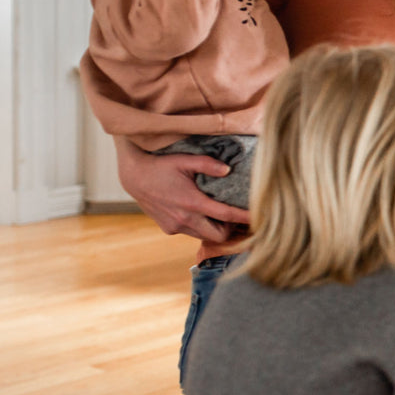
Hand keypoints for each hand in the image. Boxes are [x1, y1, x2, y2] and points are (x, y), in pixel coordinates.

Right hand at [115, 138, 249, 242]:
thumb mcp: (185, 159)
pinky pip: (191, 232)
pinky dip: (199, 226)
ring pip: (204, 235)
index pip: (226, 216)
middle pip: (218, 235)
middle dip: (231, 229)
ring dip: (214, 228)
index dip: (244, 218)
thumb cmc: (160, 164)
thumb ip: (208, 164)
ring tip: (220, 215)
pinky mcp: (168, 229)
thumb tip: (229, 170)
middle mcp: (184, 219)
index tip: (260, 218)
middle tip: (236, 217)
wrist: (133, 176)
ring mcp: (175, 226)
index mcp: (192, 202)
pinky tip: (200, 214)